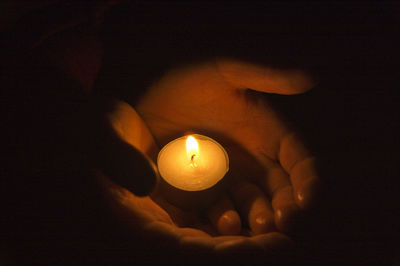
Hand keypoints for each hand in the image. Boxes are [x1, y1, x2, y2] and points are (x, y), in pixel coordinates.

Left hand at [96, 58, 319, 254]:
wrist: (144, 104)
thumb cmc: (186, 84)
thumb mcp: (223, 73)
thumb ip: (263, 77)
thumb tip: (309, 78)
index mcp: (266, 136)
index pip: (298, 161)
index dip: (307, 179)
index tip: (306, 196)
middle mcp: (253, 162)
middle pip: (281, 191)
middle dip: (288, 208)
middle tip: (284, 220)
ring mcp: (228, 181)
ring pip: (255, 207)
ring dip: (261, 219)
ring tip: (258, 226)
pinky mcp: (203, 194)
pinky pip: (222, 213)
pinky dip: (229, 222)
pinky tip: (227, 225)